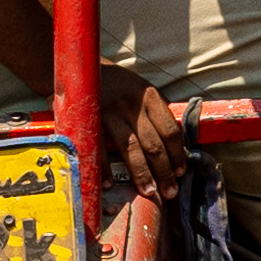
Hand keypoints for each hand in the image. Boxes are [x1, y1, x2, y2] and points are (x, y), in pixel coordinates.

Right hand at [99, 67, 199, 198]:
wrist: (80, 67)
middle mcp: (132, 105)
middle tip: (169, 191)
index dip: (177, 154)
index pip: (170, 130)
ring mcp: (111, 112)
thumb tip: (174, 144)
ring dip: (142, 174)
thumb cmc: (117, 84)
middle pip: (153, 144)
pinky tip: (109, 184)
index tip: (180, 171)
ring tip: (149, 192)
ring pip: (132, 149)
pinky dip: (104, 168)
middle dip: (164, 171)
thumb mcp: (141, 90)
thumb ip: (155, 113)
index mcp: (149, 97)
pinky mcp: (91, 119)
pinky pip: (100, 149)